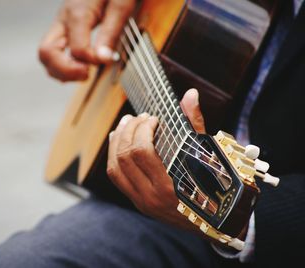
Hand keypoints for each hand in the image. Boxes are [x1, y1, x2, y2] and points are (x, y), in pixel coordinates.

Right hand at [38, 0, 135, 81]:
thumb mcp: (121, 4)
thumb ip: (111, 32)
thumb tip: (103, 59)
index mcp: (77, 12)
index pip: (77, 49)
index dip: (92, 61)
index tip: (107, 59)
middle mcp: (63, 19)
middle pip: (46, 53)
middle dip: (65, 71)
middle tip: (87, 74)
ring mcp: (60, 24)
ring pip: (46, 55)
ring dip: (62, 71)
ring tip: (84, 73)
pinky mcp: (63, 28)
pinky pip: (53, 52)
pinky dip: (62, 65)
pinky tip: (79, 67)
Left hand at [106, 88, 205, 231]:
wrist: (214, 225)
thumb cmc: (214, 190)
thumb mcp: (208, 158)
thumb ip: (196, 125)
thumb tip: (190, 94)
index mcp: (169, 188)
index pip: (142, 152)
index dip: (143, 130)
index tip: (154, 119)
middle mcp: (150, 198)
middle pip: (124, 157)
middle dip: (129, 130)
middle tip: (140, 117)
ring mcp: (140, 201)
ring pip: (114, 167)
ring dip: (117, 141)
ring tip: (127, 123)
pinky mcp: (136, 201)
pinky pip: (116, 176)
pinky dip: (114, 155)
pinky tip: (119, 140)